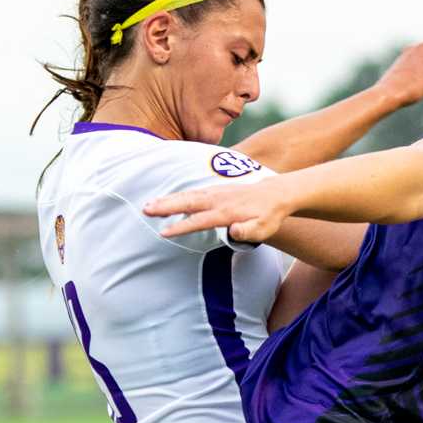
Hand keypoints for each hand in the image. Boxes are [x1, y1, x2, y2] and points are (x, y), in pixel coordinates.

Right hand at [147, 175, 298, 243]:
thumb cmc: (269, 216)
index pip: (200, 221)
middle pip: (187, 203)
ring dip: (167, 199)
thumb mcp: (264, 228)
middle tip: (146, 210)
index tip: (164, 232)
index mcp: (227, 212)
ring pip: (187, 195)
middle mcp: (218, 200)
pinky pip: (192, 192)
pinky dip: (177, 195)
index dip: (181, 227)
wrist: (276, 193)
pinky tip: (165, 199)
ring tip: (148, 205)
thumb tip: (233, 231)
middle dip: (166, 206)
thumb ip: (248, 231)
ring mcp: (216, 192)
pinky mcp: (215, 190)